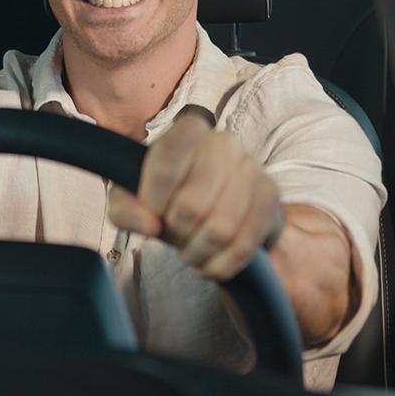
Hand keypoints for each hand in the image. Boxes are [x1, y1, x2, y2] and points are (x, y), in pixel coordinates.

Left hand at [107, 109, 282, 280]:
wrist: (215, 203)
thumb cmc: (168, 195)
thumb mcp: (133, 197)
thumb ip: (124, 208)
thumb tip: (149, 224)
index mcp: (188, 131)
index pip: (164, 167)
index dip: (152, 201)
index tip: (152, 214)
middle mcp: (224, 142)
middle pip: (192, 206)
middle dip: (176, 232)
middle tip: (173, 234)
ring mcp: (252, 168)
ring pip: (220, 230)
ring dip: (197, 252)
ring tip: (190, 250)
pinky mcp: (270, 198)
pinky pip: (244, 245)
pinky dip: (220, 264)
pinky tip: (210, 261)